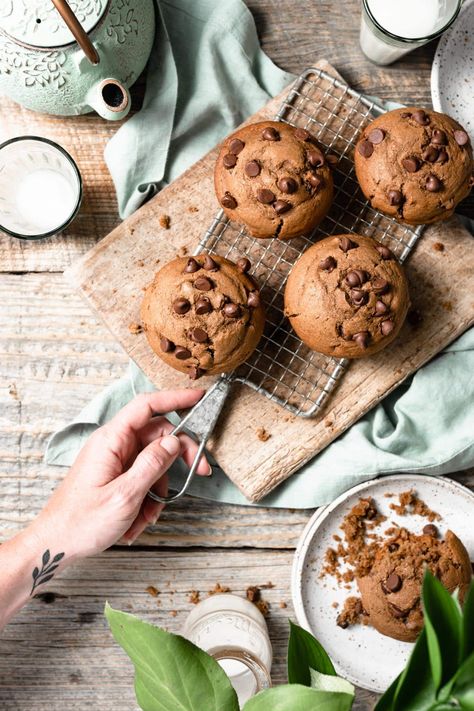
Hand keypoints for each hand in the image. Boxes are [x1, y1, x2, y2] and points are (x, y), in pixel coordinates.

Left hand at [30, 389, 209, 559]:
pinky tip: (139, 519)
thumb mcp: (125, 496)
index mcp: (111, 440)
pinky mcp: (115, 475)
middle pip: (158, 435)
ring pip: (154, 460)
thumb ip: (153, 464)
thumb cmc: (81, 522)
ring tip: (149, 515)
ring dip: (160, 487)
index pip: (147, 405)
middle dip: (179, 456)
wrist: (55, 545)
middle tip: (199, 471)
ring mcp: (114, 460)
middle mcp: (113, 444)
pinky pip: (143, 477)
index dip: (175, 398)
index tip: (199, 397)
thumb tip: (175, 441)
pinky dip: (148, 498)